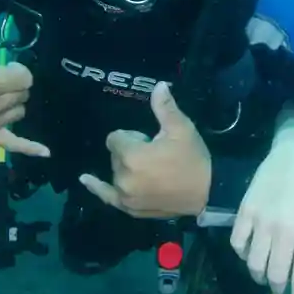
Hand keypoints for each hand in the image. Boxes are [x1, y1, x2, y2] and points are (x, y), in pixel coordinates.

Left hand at [79, 82, 211, 218]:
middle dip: (130, 151)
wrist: (209, 194)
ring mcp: (125, 195)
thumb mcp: (182, 130)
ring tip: (151, 171)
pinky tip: (84, 179)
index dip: (133, 137)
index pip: (116, 138)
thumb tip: (158, 85)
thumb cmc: (194, 160)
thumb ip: (165, 107)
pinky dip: (96, 187)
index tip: (150, 141)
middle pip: (115, 155)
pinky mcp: (130, 208)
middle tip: (156, 156)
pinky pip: (107, 197)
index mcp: (132, 156)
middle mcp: (123, 177)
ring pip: (116, 173)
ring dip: (126, 168)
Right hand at [230, 117, 293, 293]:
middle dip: (279, 290)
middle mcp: (284, 234)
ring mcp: (261, 223)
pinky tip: (252, 254)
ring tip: (267, 275)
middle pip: (275, 276)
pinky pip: (237, 244)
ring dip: (261, 276)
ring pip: (254, 264)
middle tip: (282, 290)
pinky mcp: (245, 212)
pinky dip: (243, 255)